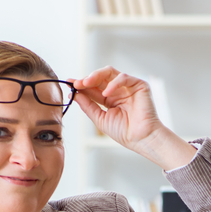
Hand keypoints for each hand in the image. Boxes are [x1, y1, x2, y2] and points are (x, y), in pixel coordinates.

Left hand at [72, 67, 195, 170]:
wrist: (140, 139)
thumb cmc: (124, 132)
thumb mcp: (100, 118)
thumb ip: (88, 105)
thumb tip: (74, 94)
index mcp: (110, 99)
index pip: (93, 88)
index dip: (81, 85)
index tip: (69, 84)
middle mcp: (118, 91)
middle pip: (100, 78)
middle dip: (86, 79)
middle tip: (76, 84)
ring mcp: (128, 87)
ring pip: (110, 73)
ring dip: (96, 76)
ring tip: (86, 83)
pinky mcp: (139, 85)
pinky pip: (124, 78)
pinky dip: (113, 83)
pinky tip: (106, 93)